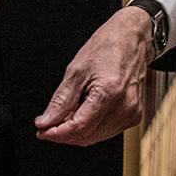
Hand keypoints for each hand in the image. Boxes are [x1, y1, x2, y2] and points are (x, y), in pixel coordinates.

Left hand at [35, 7, 151, 145]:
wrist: (132, 38)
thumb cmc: (107, 47)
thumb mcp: (76, 69)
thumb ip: (61, 100)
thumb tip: (46, 122)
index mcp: (110, 92)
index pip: (78, 127)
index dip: (56, 133)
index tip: (42, 131)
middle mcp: (125, 105)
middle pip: (86, 136)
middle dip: (64, 133)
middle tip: (50, 122)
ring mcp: (131, 112)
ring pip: (95, 137)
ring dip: (77, 131)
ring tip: (71, 111)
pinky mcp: (133, 115)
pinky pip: (106, 132)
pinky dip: (91, 127)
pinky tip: (86, 112)